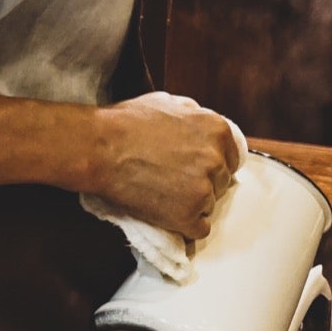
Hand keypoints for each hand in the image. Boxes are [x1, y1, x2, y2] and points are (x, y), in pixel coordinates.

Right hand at [88, 93, 241, 239]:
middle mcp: (217, 159)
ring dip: (192, 203)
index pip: (231, 157)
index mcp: (218, 130)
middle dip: (202, 182)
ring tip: (163, 194)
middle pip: (222, 181)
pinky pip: (200, 228)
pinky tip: (167, 214)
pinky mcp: (188, 215)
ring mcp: (204, 189)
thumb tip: (203, 126)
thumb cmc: (127, 123)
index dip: (212, 163)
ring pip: (210, 204)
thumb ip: (194, 115)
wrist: (100, 147)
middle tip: (174, 180)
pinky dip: (185, 225)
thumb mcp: (169, 102)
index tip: (196, 168)